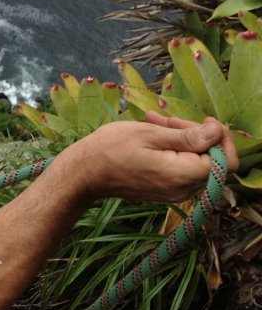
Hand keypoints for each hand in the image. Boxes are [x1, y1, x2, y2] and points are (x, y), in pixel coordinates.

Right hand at [63, 114, 237, 203]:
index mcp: (184, 175)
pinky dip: (172, 150)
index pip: (226, 161)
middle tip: (168, 118)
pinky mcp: (164, 190)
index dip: (221, 139)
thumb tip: (217, 131)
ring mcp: (174, 192)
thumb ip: (187, 135)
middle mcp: (184, 189)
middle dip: (195, 134)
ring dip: (181, 139)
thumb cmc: (110, 149)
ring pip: (195, 161)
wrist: (83, 173)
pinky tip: (152, 135)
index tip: (203, 121)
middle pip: (210, 159)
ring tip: (154, 122)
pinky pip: (180, 168)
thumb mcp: (149, 134)